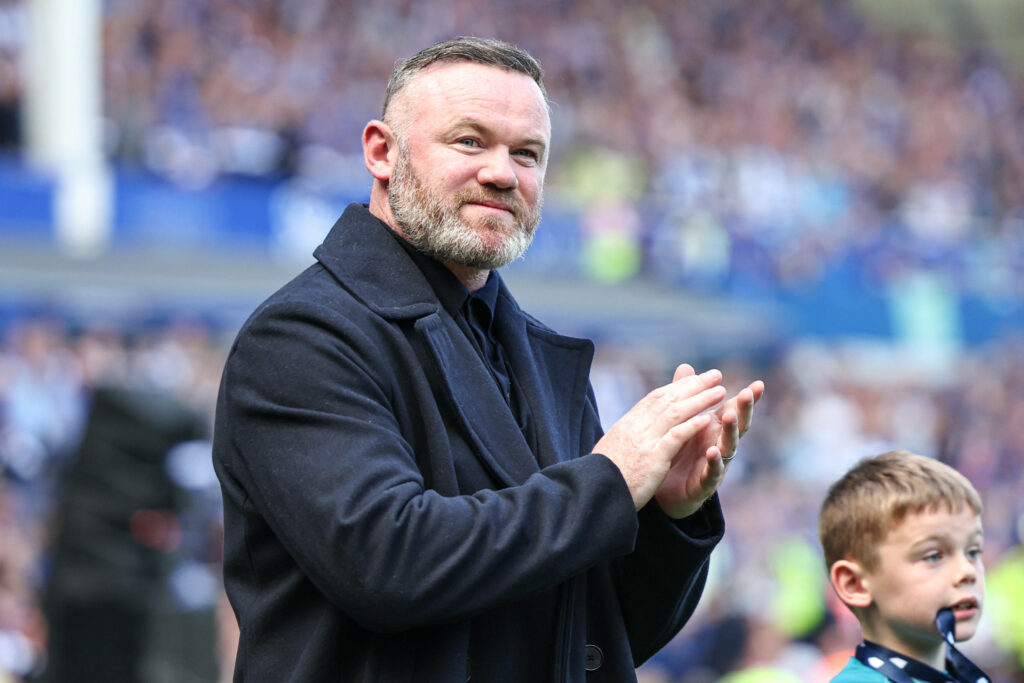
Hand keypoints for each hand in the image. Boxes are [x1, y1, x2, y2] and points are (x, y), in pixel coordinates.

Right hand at [592, 365, 728, 510]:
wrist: (594, 493)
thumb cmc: (601, 476)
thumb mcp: (611, 448)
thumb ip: (626, 435)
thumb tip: (629, 428)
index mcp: (627, 425)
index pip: (655, 398)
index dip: (677, 387)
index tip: (693, 378)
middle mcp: (636, 427)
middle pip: (668, 399)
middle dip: (693, 385)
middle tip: (714, 375)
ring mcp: (644, 442)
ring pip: (675, 413)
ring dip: (699, 400)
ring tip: (719, 391)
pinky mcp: (652, 459)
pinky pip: (675, 437)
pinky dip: (691, 426)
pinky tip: (707, 419)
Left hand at [653, 365, 764, 518]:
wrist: (664, 490)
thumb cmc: (679, 452)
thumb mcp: (682, 422)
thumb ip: (687, 397)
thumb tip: (687, 367)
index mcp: (714, 429)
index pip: (733, 410)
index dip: (746, 399)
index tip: (758, 384)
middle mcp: (720, 445)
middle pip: (736, 426)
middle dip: (743, 410)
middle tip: (746, 393)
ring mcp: (715, 465)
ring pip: (728, 448)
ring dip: (730, 432)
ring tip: (729, 415)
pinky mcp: (704, 484)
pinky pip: (712, 473)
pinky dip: (714, 463)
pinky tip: (713, 452)